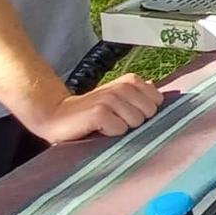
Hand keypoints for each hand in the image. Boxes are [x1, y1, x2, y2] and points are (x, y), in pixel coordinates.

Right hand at [25, 74, 162, 141]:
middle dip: (135, 121)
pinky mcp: (99, 112)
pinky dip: (110, 133)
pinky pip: (119, 129)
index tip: (127, 113)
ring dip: (122, 128)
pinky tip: (98, 129)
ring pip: (136, 122)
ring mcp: (110, 98)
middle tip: (115, 120)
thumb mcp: (117, 99)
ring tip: (106, 125)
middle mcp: (122, 87)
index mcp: (130, 81)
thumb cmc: (92, 112)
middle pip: (149, 113)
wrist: (57, 116)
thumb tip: (156, 90)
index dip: (145, 112)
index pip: (158, 101)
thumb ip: (138, 94)